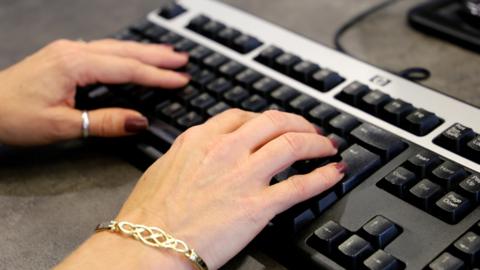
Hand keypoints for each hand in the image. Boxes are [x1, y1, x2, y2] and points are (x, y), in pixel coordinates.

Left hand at [0, 39, 188, 145]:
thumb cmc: (12, 116)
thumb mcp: (61, 125)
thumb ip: (104, 122)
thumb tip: (139, 121)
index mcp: (74, 64)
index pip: (127, 69)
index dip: (157, 76)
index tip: (181, 80)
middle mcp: (73, 51)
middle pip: (125, 51)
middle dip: (157, 56)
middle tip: (183, 60)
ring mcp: (68, 51)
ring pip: (116, 48)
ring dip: (144, 51)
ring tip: (168, 54)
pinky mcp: (64, 56)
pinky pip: (104, 50)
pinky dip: (126, 53)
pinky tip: (134, 56)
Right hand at [112, 109, 344, 268]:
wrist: (147, 245)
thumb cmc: (149, 213)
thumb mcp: (165, 167)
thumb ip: (188, 152)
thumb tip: (201, 150)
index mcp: (201, 139)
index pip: (242, 116)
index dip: (266, 118)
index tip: (275, 124)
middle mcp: (225, 150)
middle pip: (274, 122)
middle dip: (298, 122)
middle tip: (309, 129)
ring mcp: (243, 175)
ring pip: (292, 145)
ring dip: (316, 142)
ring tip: (326, 146)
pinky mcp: (257, 205)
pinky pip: (300, 185)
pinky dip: (322, 177)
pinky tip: (333, 172)